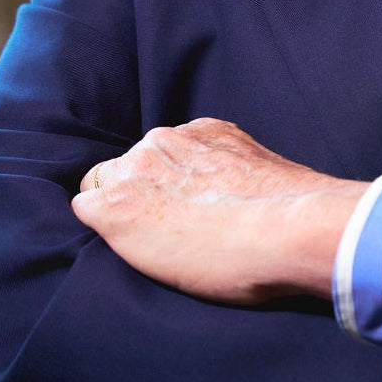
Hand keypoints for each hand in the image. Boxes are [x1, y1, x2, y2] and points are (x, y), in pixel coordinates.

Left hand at [72, 118, 367, 304]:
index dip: (170, 185)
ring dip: (127, 213)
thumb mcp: (269, 178)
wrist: (291, 230)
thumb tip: (244, 202)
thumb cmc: (293, 218)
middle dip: (146, 196)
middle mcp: (166, 142)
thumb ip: (241, 177)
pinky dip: (104, 229)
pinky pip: (87, 210)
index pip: (166, 154)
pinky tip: (132, 248)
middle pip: (132, 167)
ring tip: (162, 245)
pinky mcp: (117, 208)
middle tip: (178, 233)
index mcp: (204, 133)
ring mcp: (138, 171)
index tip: (189, 211)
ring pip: (107, 188)